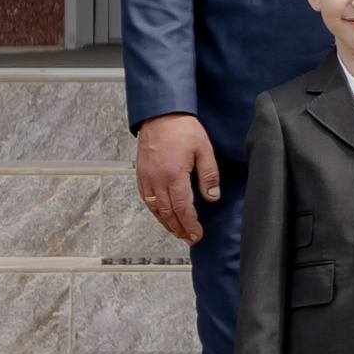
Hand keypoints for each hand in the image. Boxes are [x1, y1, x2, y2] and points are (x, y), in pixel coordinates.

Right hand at [135, 113, 218, 244]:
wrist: (160, 114)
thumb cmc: (183, 129)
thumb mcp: (204, 149)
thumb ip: (209, 175)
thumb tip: (212, 197)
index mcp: (174, 175)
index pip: (183, 208)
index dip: (190, 224)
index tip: (197, 234)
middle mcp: (157, 180)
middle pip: (168, 213)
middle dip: (180, 229)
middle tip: (190, 239)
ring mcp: (146, 178)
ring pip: (155, 209)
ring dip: (167, 223)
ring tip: (178, 232)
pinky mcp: (141, 174)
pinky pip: (146, 199)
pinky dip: (155, 211)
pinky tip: (162, 216)